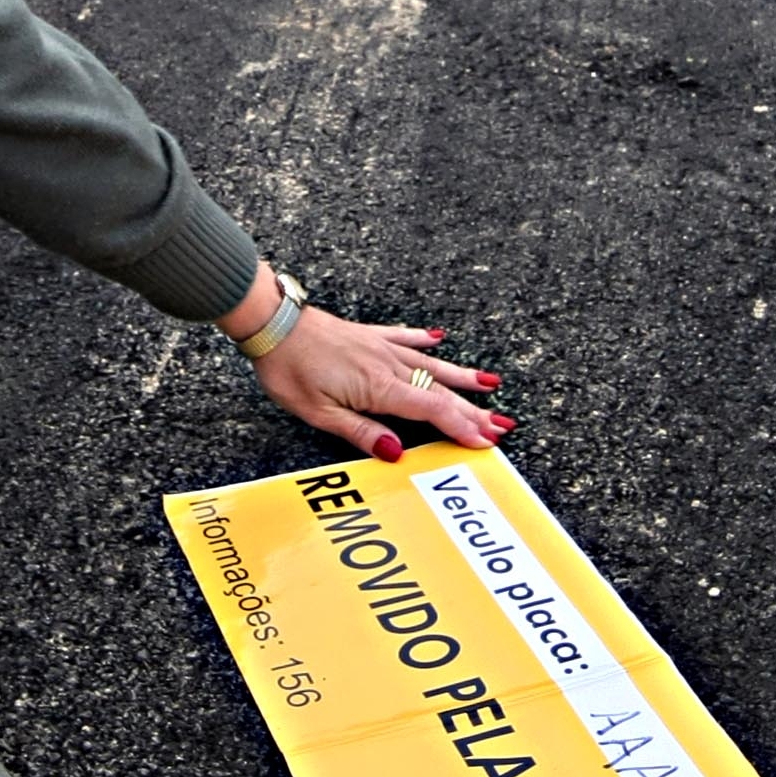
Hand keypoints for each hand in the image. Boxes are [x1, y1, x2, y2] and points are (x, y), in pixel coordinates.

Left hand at [222, 264, 507, 460]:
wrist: (273, 323)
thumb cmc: (290, 370)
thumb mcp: (318, 413)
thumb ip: (360, 432)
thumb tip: (397, 452)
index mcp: (378, 387)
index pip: (431, 410)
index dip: (461, 426)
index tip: (486, 440)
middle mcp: (387, 365)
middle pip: (439, 391)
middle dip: (473, 410)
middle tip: (502, 425)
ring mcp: (380, 347)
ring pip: (431, 364)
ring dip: (462, 377)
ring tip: (491, 384)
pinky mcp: (369, 335)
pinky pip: (405, 338)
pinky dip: (425, 340)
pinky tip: (440, 339)